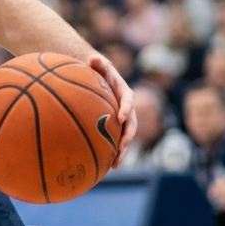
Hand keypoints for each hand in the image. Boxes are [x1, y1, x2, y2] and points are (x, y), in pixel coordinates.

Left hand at [87, 53, 135, 167]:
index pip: (128, 100)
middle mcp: (126, 108)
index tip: (121, 117)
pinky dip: (112, 153)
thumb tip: (92, 58)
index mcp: (124, 93)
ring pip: (125, 137)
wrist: (99, 80)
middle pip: (131, 124)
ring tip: (115, 165)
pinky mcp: (115, 128)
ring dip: (122, 151)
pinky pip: (116, 141)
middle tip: (122, 147)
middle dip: (128, 137)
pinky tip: (104, 167)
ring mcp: (122, 120)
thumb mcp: (98, 65)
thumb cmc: (97, 71)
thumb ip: (97, 63)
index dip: (126, 109)